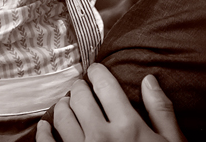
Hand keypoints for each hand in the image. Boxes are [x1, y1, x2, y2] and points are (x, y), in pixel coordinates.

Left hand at [36, 63, 185, 141]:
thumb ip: (161, 111)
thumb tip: (149, 80)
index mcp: (129, 127)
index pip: (106, 86)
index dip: (98, 73)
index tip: (95, 70)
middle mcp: (101, 136)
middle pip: (80, 97)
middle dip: (80, 87)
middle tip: (81, 86)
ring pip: (62, 116)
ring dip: (63, 105)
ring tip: (67, 103)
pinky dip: (43, 132)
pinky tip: (45, 126)